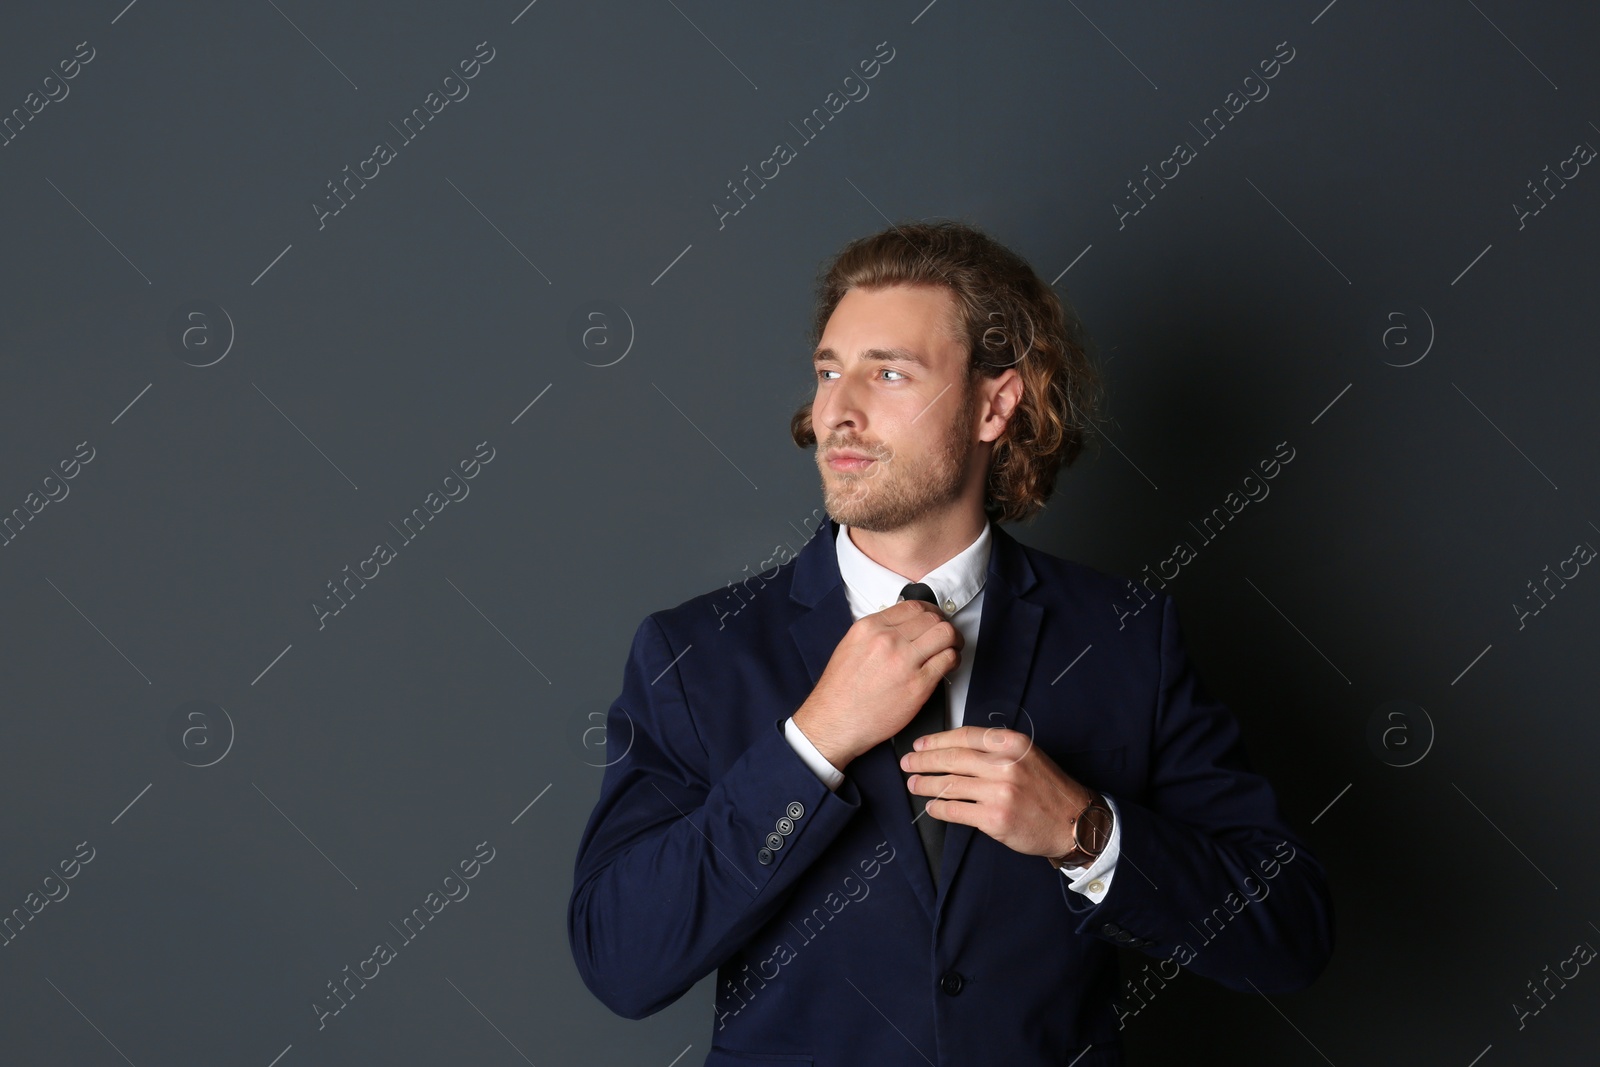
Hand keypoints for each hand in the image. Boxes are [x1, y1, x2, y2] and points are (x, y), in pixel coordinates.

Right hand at [792, 598, 962, 769]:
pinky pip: (948, 660)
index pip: (913, 606)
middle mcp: (887, 639)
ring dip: (954, 640)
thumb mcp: (851, 647)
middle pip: (932, 618)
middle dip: (944, 625)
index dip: (930, 611)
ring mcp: (904, 661)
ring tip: (951, 648)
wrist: (835, 722)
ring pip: (945, 634)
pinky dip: (953, 660)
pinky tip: (948, 665)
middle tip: (946, 635)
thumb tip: (903, 627)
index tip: (934, 619)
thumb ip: (877, 633)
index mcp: (869, 627)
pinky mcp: (918, 684)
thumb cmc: (840, 691)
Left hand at [898, 725, 1098, 859]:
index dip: (937, 740)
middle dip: (924, 761)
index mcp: (1012, 744)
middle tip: (908, 763)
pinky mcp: (995, 818)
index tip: (920, 745)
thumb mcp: (1027, 756)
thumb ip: (996, 749)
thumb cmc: (1049, 789)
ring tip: (914, 784)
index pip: (965, 735)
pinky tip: (932, 807)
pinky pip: (957, 810)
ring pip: (951, 784)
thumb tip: (955, 748)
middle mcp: (1005, 765)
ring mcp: (1000, 792)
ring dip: (927, 784)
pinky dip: (940, 808)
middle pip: (953, 758)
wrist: (1075, 822)